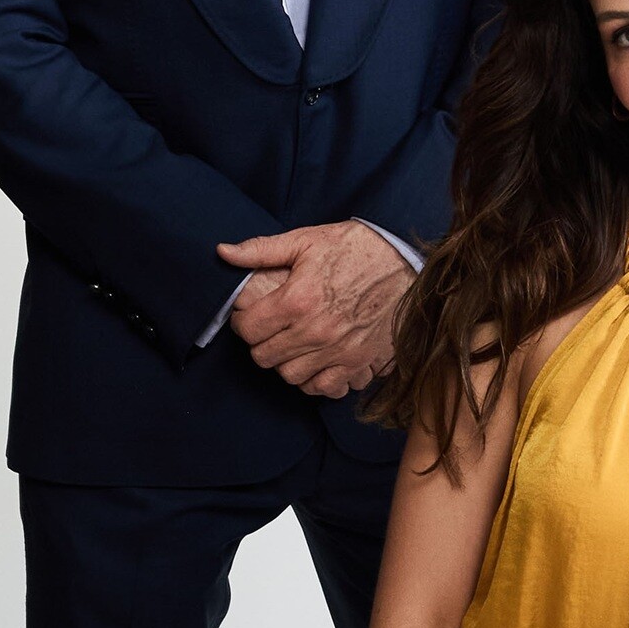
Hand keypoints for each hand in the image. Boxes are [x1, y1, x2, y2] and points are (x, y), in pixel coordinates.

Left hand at [216, 221, 411, 397]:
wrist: (405, 261)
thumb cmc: (353, 248)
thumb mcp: (305, 240)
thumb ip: (261, 250)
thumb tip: (223, 252)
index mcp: (297, 300)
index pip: (248, 330)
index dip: (243, 323)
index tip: (250, 317)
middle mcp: (315, 331)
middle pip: (265, 357)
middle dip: (261, 343)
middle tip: (270, 330)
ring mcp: (338, 351)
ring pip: (290, 376)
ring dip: (285, 363)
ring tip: (291, 345)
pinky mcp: (359, 363)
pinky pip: (323, 388)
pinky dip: (314, 379)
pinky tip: (314, 360)